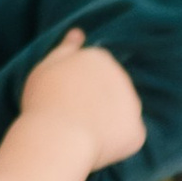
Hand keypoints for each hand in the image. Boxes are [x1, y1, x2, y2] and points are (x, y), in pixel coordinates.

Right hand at [15, 27, 145, 167]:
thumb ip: (65, 50)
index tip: (60, 100)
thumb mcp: (46, 68)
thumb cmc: (45, 102)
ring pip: (119, 114)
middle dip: (94, 104)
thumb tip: (78, 33)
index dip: (76, 89)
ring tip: (81, 133)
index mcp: (99, 57)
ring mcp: (132, 104)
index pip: (93, 72)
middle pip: (109, 92)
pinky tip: (95, 147)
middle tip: (69, 119)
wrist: (58, 139)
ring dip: (105, 123)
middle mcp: (121, 76)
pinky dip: (114, 145)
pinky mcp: (137, 131)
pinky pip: (126, 138)